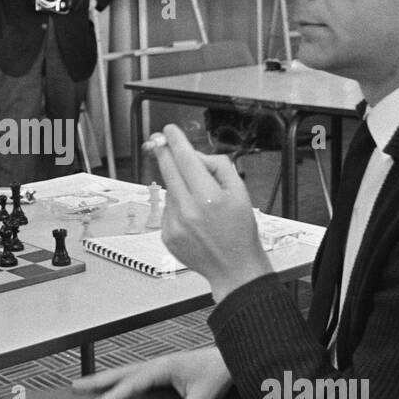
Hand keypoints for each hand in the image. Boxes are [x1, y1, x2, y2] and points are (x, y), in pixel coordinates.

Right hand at [72, 348, 231, 398]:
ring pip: (124, 372)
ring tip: (82, 385)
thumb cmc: (216, 377)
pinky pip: (132, 375)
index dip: (115, 395)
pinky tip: (109, 388)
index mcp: (163, 368)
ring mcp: (156, 366)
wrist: (228, 360)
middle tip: (72, 386)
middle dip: (97, 380)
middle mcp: (155, 364)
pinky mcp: (159, 370)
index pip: (133, 383)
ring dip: (103, 378)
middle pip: (121, 372)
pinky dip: (117, 380)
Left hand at [148, 124, 272, 300]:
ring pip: (169, 191)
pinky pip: (167, 210)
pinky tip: (193, 218)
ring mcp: (175, 224)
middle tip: (158, 139)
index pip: (186, 160)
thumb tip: (195, 156)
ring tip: (198, 200)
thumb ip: (218, 167)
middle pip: (168, 171)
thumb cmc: (240, 231)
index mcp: (209, 198)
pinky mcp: (167, 235)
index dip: (176, 142)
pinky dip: (176, 207)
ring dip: (177, 186)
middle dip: (163, 152)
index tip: (169, 130)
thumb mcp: (240, 192)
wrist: (234, 268)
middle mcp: (188, 211)